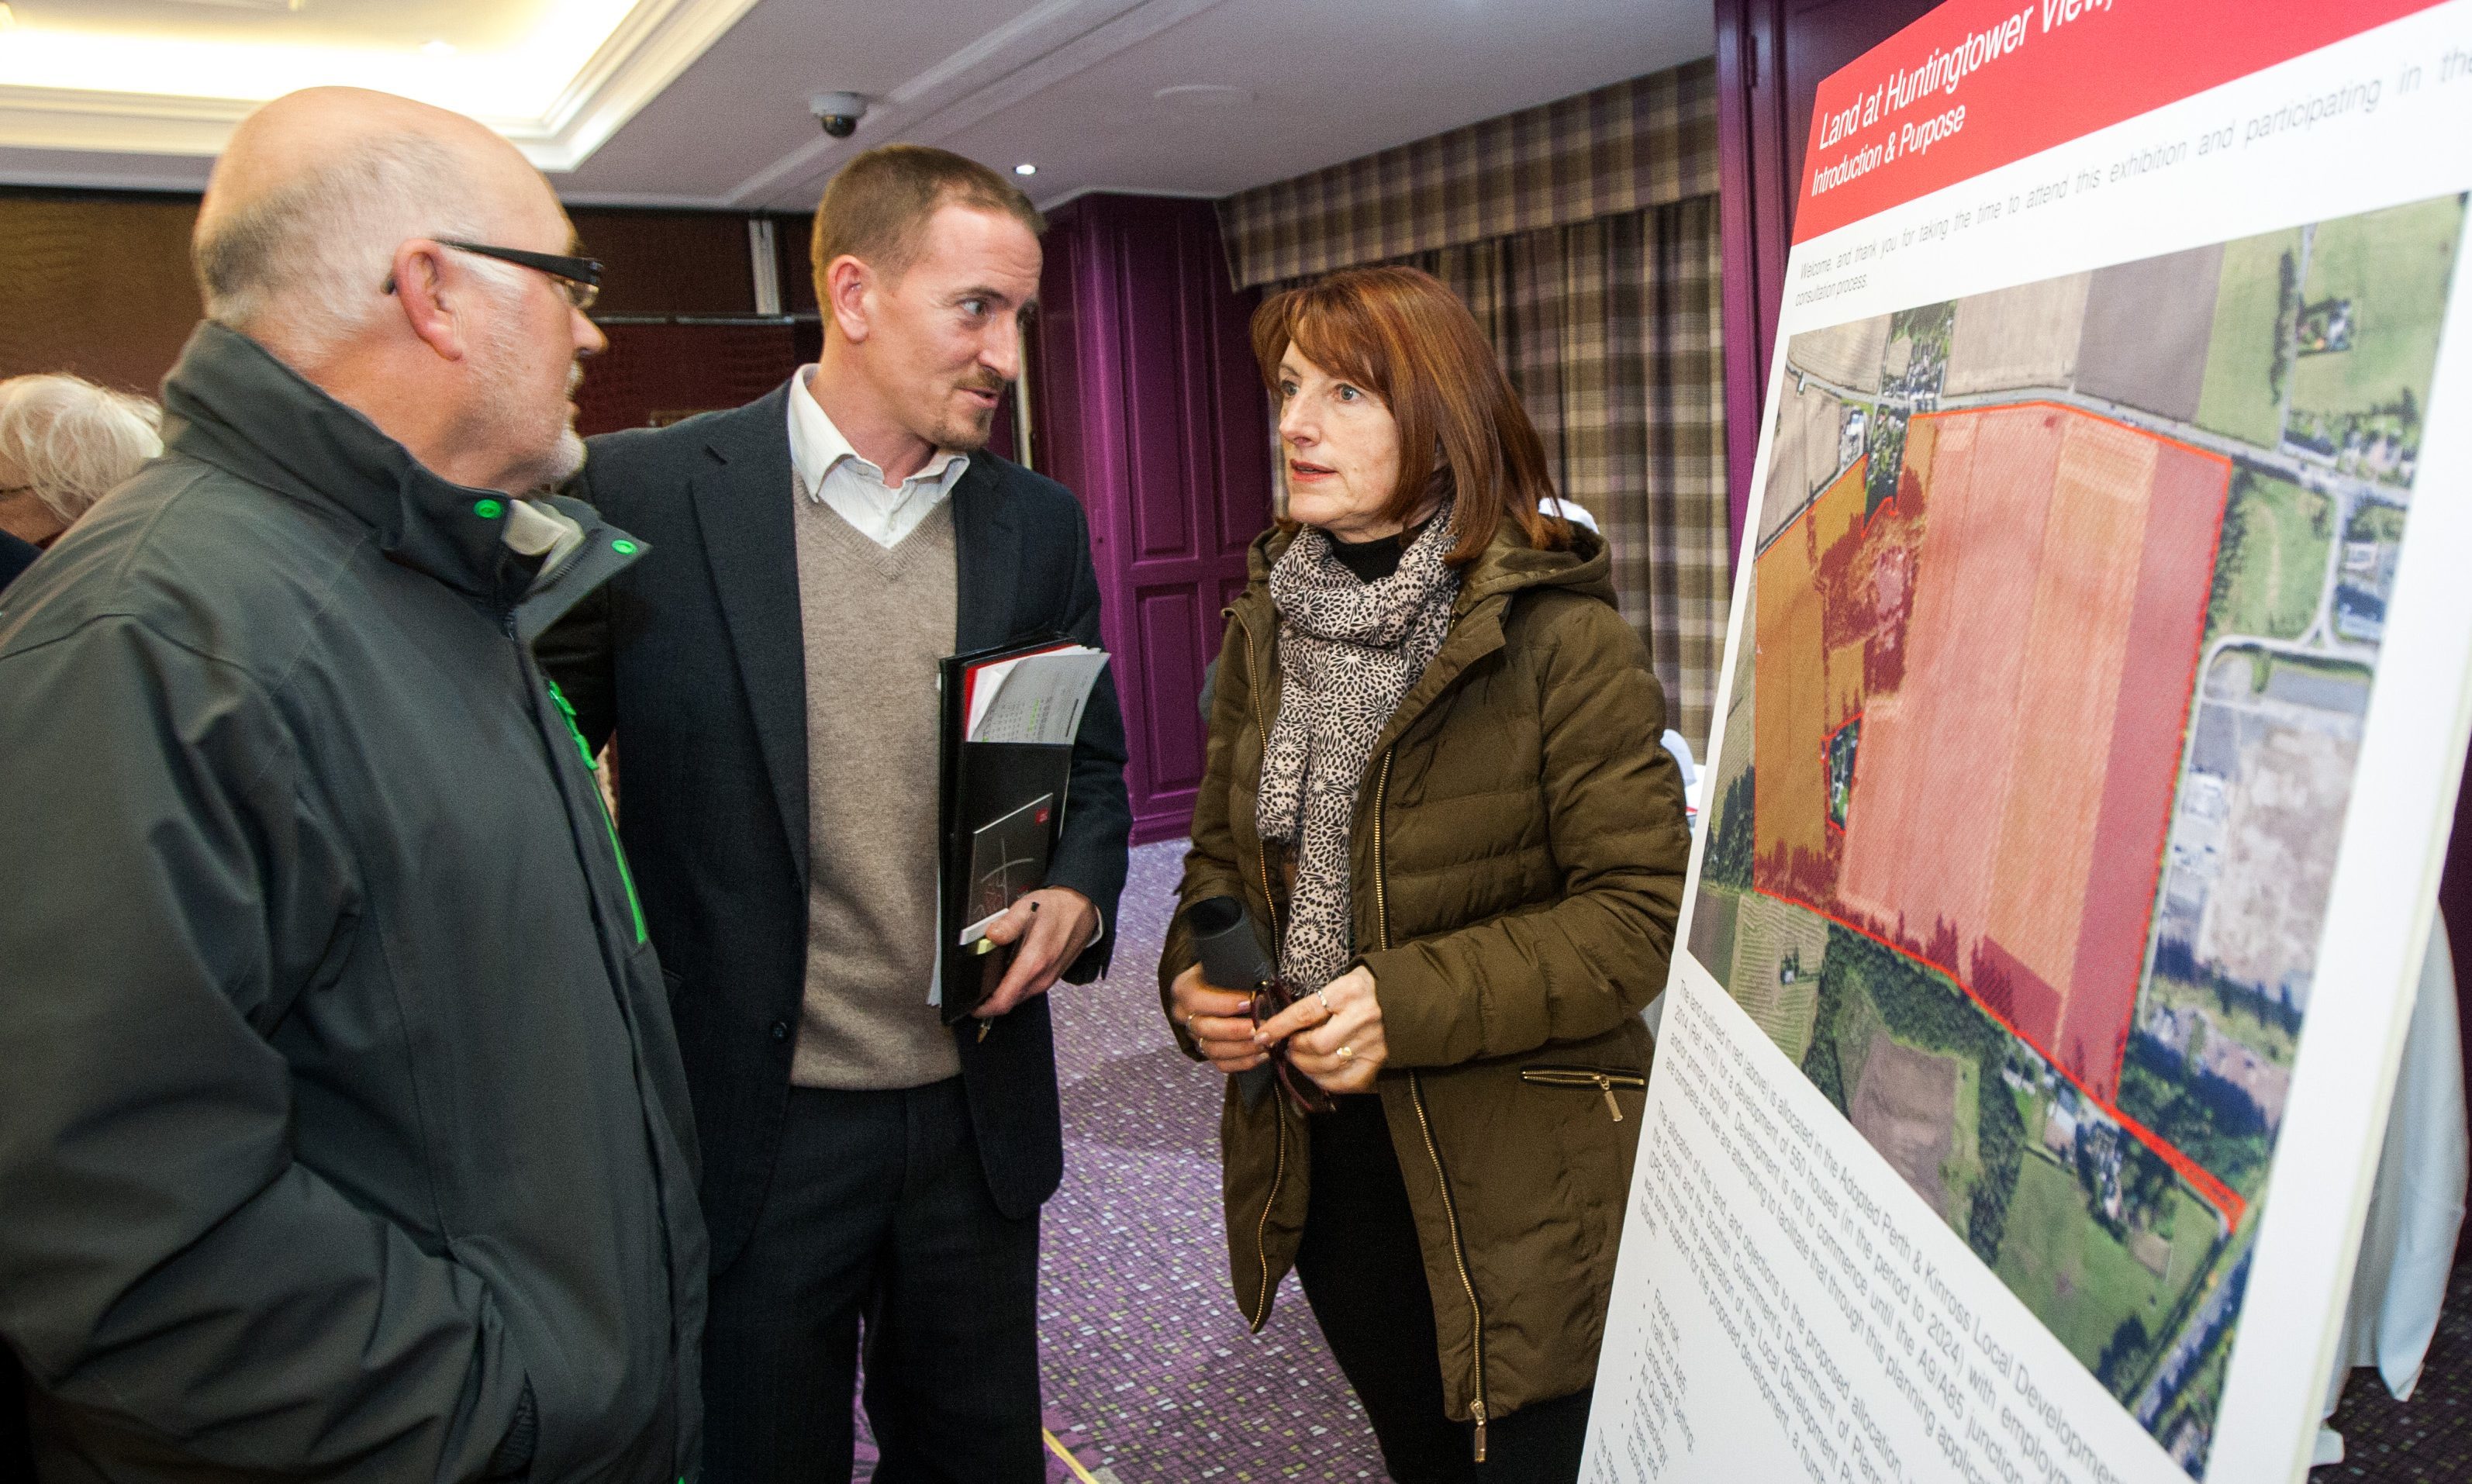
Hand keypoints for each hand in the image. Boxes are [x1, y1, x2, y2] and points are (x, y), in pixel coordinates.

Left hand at [975, 887, 1098, 1017]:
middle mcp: (1041, 978)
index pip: (1003, 1001)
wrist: (1082, 908)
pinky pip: (1027, 990)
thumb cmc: (1057, 908)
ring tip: (990, 975)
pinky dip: (1014, 986)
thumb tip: (990, 937)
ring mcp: (1047, 980)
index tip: (970, 1004)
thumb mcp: (1027, 908)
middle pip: (1008, 1002)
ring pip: (1017, 997)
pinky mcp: (1050, 978)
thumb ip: (1007, 924)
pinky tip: (1009, 969)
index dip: (983, 1008)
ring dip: (1002, 992)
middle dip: (989, 999)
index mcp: (1033, 964)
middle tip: (975, 985)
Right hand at [1168, 963, 1266, 1073]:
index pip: (1198, 1000)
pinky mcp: (1205, 1051)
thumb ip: (1235, 970)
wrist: (1215, 984)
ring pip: (1213, 1050)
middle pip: (1205, 1029)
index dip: (1223, 1003)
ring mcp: (1193, 1035)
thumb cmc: (1224, 972)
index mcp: (1184, 989)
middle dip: (1235, 1030)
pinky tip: (1262, 1055)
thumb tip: (1260, 983)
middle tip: (1260, 1028)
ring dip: (1242, 1049)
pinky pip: (1220, 1063)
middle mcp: (1183, 1014)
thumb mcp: (1224, 964)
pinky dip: (1243, 1062)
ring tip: (1266, 1043)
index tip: (1250, 1001)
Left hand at [1254, 965, 1383, 1093]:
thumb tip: (1286, 1022)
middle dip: (1295, 1050)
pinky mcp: (1379, 1062)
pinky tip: (1318, 1074)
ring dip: (1305, 1067)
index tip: (1261, 1035)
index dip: (1279, 1027)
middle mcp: (1362, 1018)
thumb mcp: (1344, 981)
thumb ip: (1319, 1000)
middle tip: (1288, 1048)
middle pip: (1316, 1045)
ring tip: (1300, 1059)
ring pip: (1328, 1066)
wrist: (1410, 997)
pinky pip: (1346, 1082)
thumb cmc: (1369, 988)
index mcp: (1349, 992)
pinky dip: (1326, 1082)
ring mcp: (1373, 1043)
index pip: (1305, 1012)